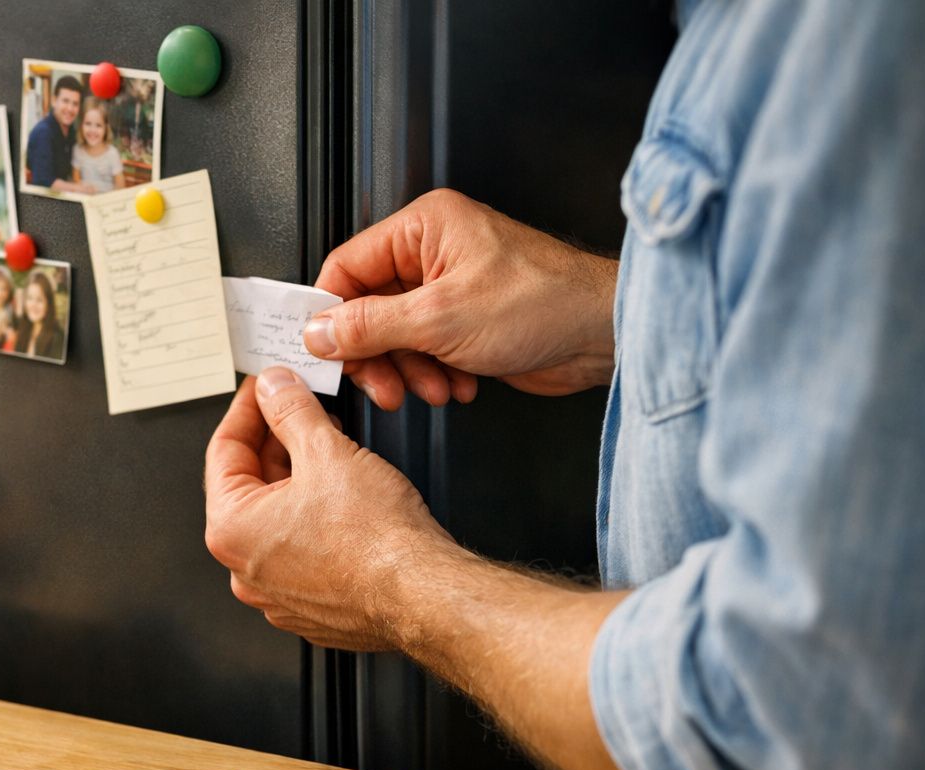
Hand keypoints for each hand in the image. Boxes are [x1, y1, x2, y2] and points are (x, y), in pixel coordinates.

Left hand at [204, 367, 455, 649]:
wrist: (421, 592)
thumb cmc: (376, 541)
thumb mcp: (327, 451)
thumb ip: (292, 410)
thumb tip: (275, 390)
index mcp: (231, 531)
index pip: (223, 451)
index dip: (249, 409)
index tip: (265, 390)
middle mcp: (244, 569)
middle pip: (250, 485)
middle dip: (277, 443)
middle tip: (300, 409)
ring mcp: (276, 592)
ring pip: (277, 519)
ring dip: (298, 479)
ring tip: (328, 447)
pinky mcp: (309, 605)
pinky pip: (301, 550)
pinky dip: (314, 519)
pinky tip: (340, 496)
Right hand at [308, 189, 618, 410]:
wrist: (604, 336)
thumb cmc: (546, 302)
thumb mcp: (441, 317)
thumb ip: (370, 325)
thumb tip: (320, 331)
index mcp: (424, 228)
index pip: (347, 266)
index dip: (329, 312)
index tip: (322, 349)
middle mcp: (433, 253)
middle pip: (367, 308)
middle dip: (376, 353)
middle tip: (381, 383)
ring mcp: (449, 289)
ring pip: (395, 337)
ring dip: (408, 370)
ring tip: (431, 386)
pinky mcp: (465, 322)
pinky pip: (424, 352)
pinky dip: (433, 374)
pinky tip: (457, 385)